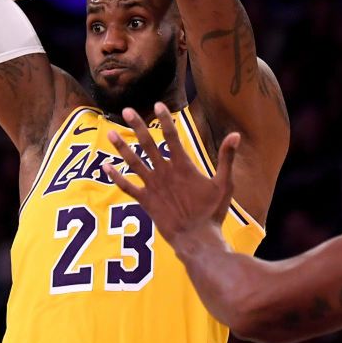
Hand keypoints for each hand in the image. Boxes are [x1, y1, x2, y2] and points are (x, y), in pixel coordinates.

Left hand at [102, 102, 237, 239]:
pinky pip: (127, 187)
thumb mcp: (224, 183)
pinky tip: (105, 166)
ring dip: (121, 147)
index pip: (172, 136)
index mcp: (183, 166)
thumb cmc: (212, 211)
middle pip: (148, 144)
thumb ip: (227, 158)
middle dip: (136, 126)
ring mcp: (153, 187)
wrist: (196, 238)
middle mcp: (165, 172)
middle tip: (126, 110)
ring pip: (134, 162)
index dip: (164, 119)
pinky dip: (116, 176)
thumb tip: (236, 135)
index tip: (158, 104)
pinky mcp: (145, 201)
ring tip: (110, 133)